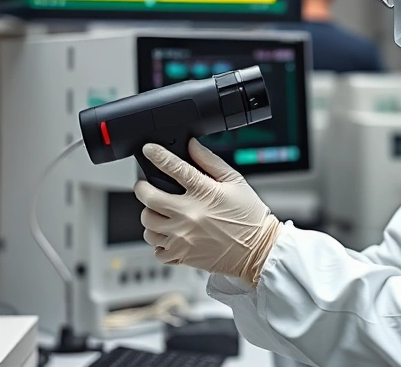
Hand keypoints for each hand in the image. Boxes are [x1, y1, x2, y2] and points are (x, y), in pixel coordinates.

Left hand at [133, 138, 281, 283]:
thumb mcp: (235, 182)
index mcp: (203, 193)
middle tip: (145, 187)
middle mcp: (189, 215)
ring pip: (148, 224)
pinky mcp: (181, 255)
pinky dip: (159, 241)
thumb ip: (210, 161)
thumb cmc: (249, 217)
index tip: (149, 150)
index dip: (157, 155)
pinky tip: (169, 234)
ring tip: (160, 213)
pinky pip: (156, 248)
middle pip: (148, 198)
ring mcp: (183, 237)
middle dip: (142, 188)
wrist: (258, 251)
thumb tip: (192, 146)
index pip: (173, 168)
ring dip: (150, 216)